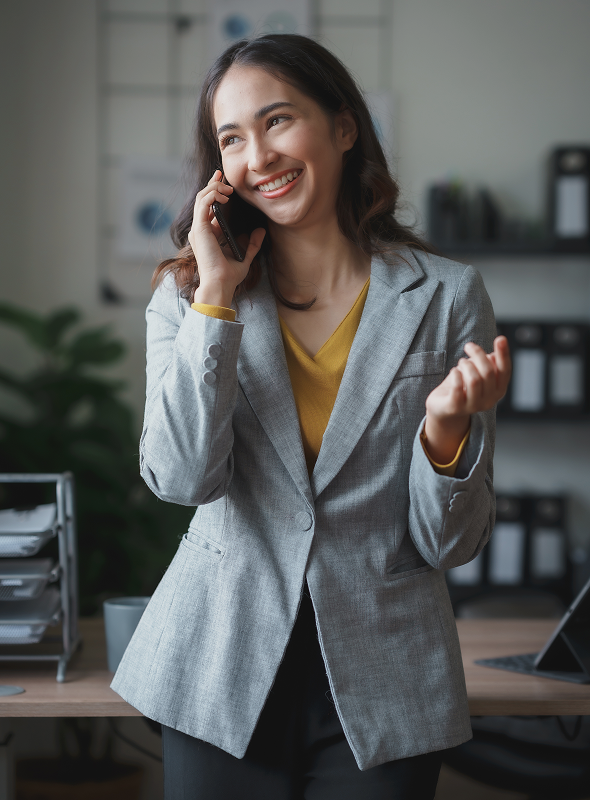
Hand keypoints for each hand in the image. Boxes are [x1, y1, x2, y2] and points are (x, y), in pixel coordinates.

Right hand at [188, 170, 265, 306]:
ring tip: (228, 188)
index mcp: (208, 234)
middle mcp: (201, 230)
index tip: (224, 182)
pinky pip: (203, 203)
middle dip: (213, 184)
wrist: (221, 284)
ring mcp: (198, 228)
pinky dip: (213, 194)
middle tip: (223, 175)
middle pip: (203, 198)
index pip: (208, 207)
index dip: (215, 191)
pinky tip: (225, 195)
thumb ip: (251, 244)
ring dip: (214, 188)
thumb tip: (260, 231)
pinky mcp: (199, 228)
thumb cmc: (229, 275)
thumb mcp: (245, 256)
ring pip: (201, 197)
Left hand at [423, 336, 510, 463]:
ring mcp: (473, 406)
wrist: (442, 408)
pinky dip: (456, 375)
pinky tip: (454, 371)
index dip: (504, 354)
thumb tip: (493, 356)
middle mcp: (489, 400)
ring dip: (466, 365)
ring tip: (461, 362)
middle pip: (488, 372)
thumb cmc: (462, 386)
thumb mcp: (477, 373)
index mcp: (498, 390)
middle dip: (478, 354)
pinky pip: (458, 388)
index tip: (500, 338)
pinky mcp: (456, 408)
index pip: (505, 371)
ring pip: (474, 380)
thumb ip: (488, 365)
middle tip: (469, 346)